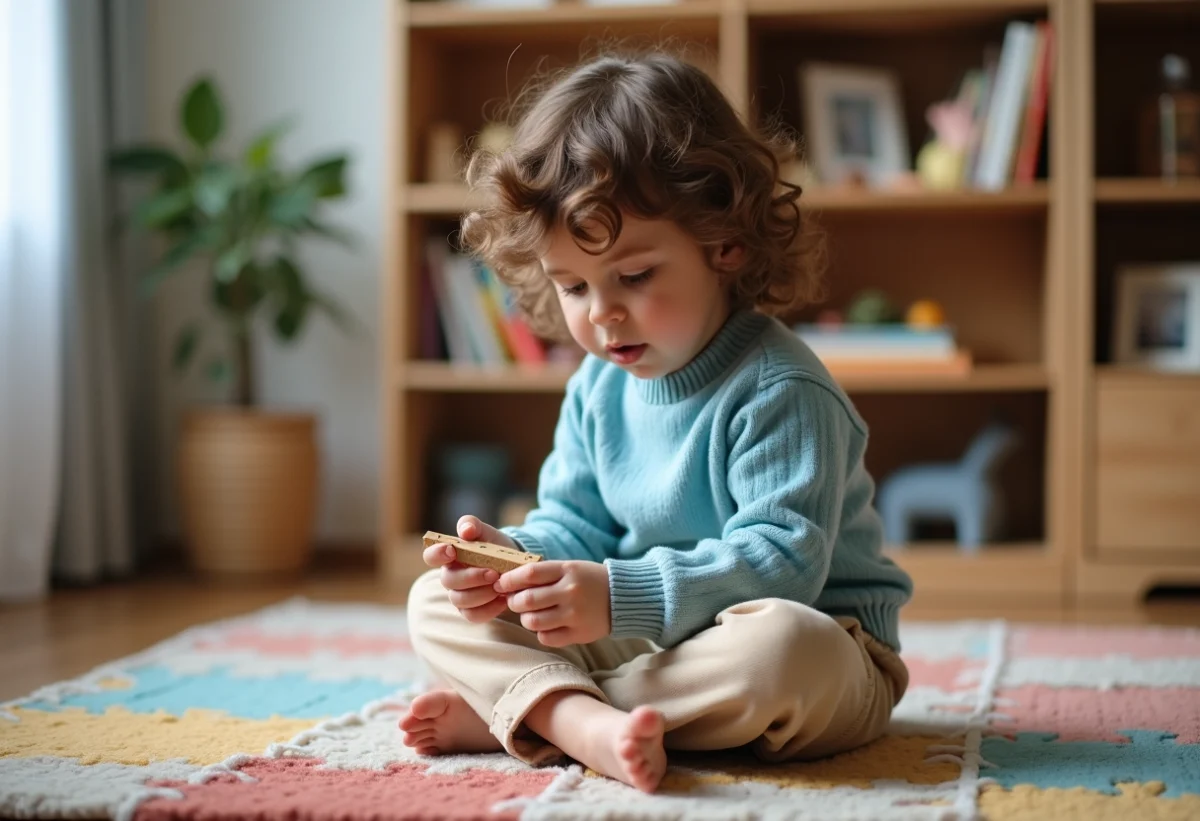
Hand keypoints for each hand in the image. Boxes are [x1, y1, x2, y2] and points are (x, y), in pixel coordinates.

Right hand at [422, 515, 516, 623]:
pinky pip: (473, 615)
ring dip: (482, 594)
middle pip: (448, 581)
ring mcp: (459, 596)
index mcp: (449, 556)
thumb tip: (465, 531)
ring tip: (500, 586)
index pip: (431, 556)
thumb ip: (472, 525)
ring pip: (460, 601)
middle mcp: (451, 577)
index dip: (436, 554)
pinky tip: (504, 599)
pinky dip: (489, 609)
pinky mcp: (471, 611)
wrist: (514, 565)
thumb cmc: (494, 546)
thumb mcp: (486, 532)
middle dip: (471, 577)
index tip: (452, 551)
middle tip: (493, 573)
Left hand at [494, 560, 610, 646]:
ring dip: (526, 618)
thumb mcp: (569, 568)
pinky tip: (548, 625)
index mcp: (567, 571)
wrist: (622, 598)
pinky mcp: (579, 634)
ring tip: (531, 614)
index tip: (501, 584)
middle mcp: (570, 592)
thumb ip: (542, 574)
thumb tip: (507, 583)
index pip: (529, 574)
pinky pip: (546, 638)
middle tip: (515, 601)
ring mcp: (575, 615)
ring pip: (532, 622)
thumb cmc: (588, 580)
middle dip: (514, 602)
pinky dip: (541, 632)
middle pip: (527, 600)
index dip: (509, 580)